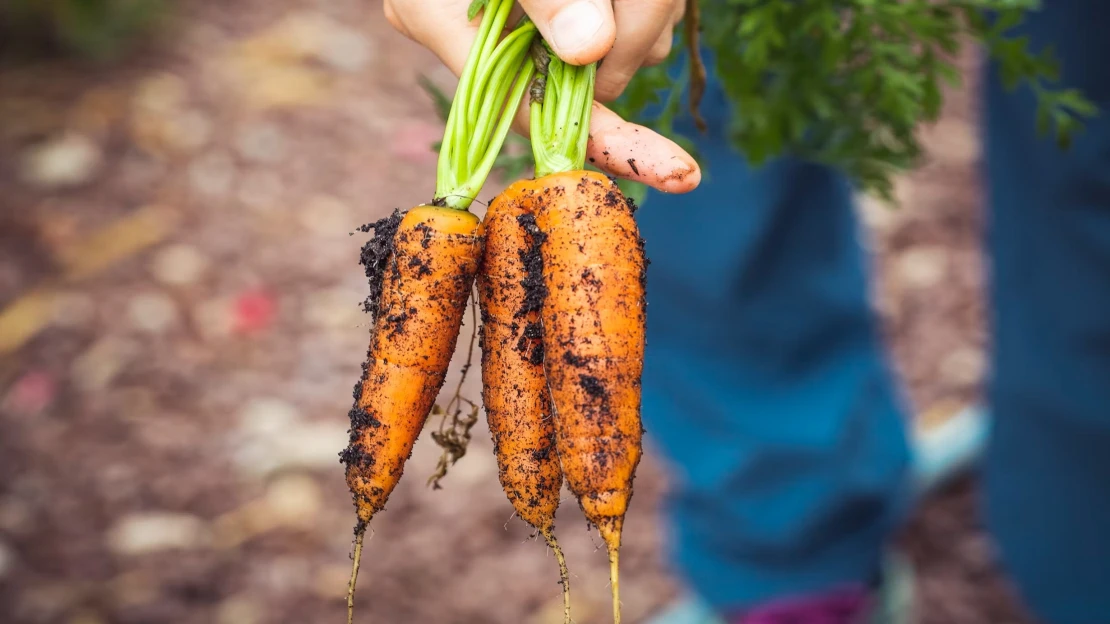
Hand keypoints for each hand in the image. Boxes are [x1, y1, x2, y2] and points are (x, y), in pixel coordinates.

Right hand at [384, 0, 699, 192]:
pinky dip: (643, 0)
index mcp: (440, 21)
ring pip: (615, 48)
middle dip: (634, 39)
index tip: (674, 170)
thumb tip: (588, 51)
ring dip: (646, 11)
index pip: (531, 110)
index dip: (606, 140)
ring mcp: (521, 22)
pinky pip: (621, 23)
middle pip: (584, 79)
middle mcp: (478, 33)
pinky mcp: (560, 10)